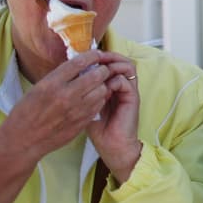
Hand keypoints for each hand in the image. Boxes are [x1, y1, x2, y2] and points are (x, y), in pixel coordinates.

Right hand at [0, 50, 116, 159]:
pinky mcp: (81, 122)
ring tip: (97, 84)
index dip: (92, 56)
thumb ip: (58, 77)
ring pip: (102, 90)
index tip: (96, 54)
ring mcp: (76, 110)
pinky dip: (99, 99)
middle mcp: (66, 96)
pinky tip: (94, 98)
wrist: (23, 140)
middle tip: (101, 69)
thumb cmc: (26, 112)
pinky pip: (98, 105)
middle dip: (102, 70)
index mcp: (52, 84)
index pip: (79, 63)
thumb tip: (78, 65)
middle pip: (97, 75)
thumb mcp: (37, 88)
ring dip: (102, 85)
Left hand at [84, 51, 141, 182]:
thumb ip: (82, 92)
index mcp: (112, 87)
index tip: (85, 57)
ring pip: (126, 67)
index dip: (99, 58)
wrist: (112, 147)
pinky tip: (104, 84)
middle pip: (120, 61)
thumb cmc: (98, 130)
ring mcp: (128, 92)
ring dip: (113, 63)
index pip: (109, 65)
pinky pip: (125, 80)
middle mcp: (122, 87)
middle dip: (107, 56)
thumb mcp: (86, 107)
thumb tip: (70, 77)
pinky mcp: (133, 98)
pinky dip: (115, 78)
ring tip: (100, 65)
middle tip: (94, 55)